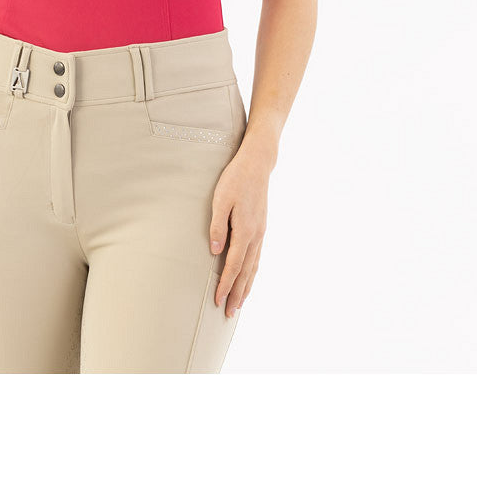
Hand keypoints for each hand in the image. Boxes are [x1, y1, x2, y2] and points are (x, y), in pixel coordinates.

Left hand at [209, 144, 271, 316]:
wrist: (257, 163)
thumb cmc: (235, 179)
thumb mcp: (220, 200)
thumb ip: (217, 227)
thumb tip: (215, 253)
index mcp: (244, 230)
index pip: (233, 265)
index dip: (225, 285)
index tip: (218, 300)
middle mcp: (255, 235)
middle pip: (245, 271)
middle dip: (237, 293)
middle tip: (228, 313)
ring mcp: (260, 232)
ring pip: (254, 266)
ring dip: (246, 286)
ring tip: (239, 303)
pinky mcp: (261, 227)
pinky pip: (257, 257)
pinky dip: (253, 272)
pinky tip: (249, 278)